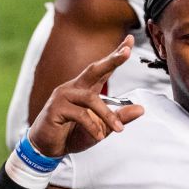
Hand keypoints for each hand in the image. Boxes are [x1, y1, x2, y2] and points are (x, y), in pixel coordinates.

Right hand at [27, 35, 143, 156]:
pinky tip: (98, 136)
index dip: (115, 54)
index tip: (130, 40)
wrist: (48, 147)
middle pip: (94, 69)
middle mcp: (74, 87)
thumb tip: (141, 109)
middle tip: (127, 51)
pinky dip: (92, 126)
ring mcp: (63, 96)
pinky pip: (79, 114)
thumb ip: (119, 117)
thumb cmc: (72, 134)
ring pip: (90, 99)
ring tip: (118, 130)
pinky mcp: (55, 109)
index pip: (102, 69)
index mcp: (84, 88)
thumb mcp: (101, 127)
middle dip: (111, 60)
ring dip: (107, 115)